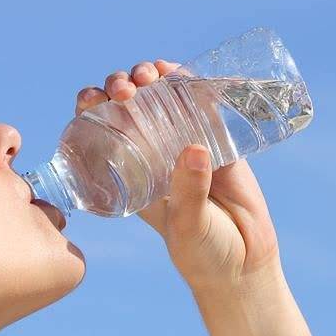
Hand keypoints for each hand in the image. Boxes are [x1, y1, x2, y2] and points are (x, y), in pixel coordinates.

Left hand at [75, 59, 282, 294]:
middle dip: (121, 86)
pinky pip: (201, 103)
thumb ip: (189, 191)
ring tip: (151, 74)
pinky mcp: (218, 140)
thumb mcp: (187, 226)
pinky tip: (181, 70)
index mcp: (131, 173)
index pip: (101, 131)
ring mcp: (185, 143)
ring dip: (151, 77)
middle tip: (126, 89)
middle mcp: (154, 153)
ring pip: (162, 97)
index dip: (91, 107)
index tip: (92, 98)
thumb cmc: (203, 253)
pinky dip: (191, 82)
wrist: (244, 265)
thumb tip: (194, 149)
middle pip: (129, 106)